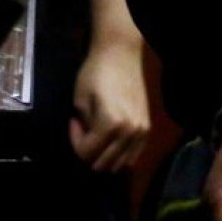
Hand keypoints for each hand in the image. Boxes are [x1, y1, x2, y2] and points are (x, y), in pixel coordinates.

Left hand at [69, 39, 150, 172]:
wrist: (121, 55)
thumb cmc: (95, 74)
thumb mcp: (79, 101)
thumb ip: (83, 128)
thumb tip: (86, 141)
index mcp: (111, 125)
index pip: (87, 153)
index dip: (75, 141)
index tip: (74, 123)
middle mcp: (129, 133)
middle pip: (103, 164)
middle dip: (88, 153)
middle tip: (83, 132)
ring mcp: (141, 133)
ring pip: (119, 164)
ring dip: (104, 157)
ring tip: (97, 136)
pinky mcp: (147, 130)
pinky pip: (133, 156)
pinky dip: (119, 155)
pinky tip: (110, 139)